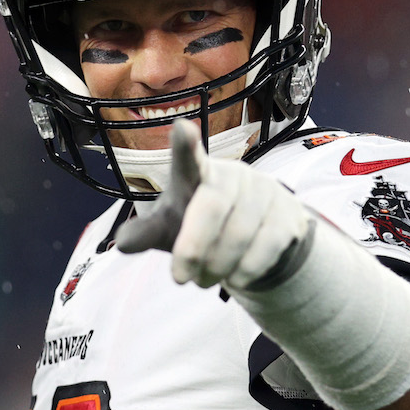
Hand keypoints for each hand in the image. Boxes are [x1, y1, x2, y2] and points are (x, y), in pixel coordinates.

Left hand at [115, 120, 310, 288]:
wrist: (254, 236)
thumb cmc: (200, 224)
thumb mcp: (170, 228)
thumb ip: (147, 233)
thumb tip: (122, 244)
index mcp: (197, 173)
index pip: (189, 157)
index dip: (186, 144)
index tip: (182, 128)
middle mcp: (233, 175)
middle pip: (211, 207)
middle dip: (193, 247)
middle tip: (180, 279)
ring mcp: (265, 191)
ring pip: (239, 234)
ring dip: (218, 267)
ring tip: (204, 280)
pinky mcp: (288, 213)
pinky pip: (266, 246)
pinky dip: (246, 271)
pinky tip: (236, 278)